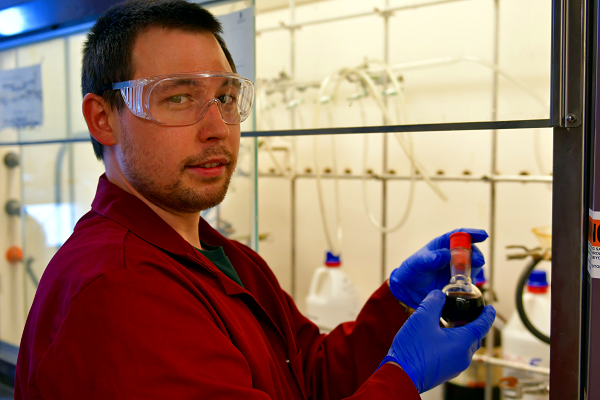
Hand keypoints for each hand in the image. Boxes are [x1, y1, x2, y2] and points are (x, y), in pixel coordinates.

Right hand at [380, 290, 495, 392]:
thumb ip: (434, 302)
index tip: (491, 308)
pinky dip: (453, 341)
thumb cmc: (413, 349)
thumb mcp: (422, 318)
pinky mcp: (445, 371)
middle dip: (473, 323)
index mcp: (463, 343)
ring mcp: (455, 366)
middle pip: (474, 336)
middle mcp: (463, 357)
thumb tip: (439, 295)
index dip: (488, 315)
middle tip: (468, 311)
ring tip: (451, 322)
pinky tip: (439, 336)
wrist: (401, 375)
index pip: (482, 326)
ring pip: (464, 345)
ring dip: (461, 333)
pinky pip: (455, 353)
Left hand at [389, 228, 487, 308]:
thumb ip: (430, 259)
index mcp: (442, 245)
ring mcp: (456, 269)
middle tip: (477, 261)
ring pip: (472, 265)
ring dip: (475, 268)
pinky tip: (467, 286)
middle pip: (469, 250)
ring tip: (469, 275)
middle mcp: (451, 255)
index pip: (458, 235)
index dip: (471, 233)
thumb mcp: (417, 263)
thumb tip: (445, 254)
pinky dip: (471, 282)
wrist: (408, 290)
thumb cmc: (411, 271)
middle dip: (476, 254)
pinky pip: (469, 281)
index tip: (483, 235)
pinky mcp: (458, 283)